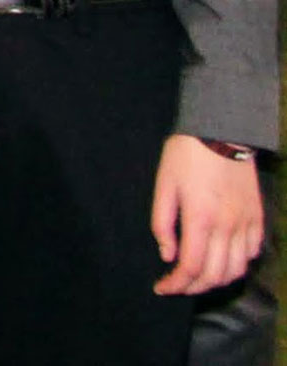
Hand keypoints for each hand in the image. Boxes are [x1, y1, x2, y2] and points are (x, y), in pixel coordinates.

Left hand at [152, 135, 262, 294]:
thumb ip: (162, 224)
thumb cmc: (186, 156)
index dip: (176, 284)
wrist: (222, 132)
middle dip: (193, 287)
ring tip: (198, 278)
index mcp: (200, 218)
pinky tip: (222, 259)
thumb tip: (168, 256)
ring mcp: (246, 223)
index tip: (162, 288)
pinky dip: (237, 264)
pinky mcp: (257, 217)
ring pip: (237, 269)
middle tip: (176, 285)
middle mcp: (228, 226)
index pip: (191, 267)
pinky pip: (252, 252)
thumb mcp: (164, 185)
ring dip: (217, 280)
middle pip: (215, 275)